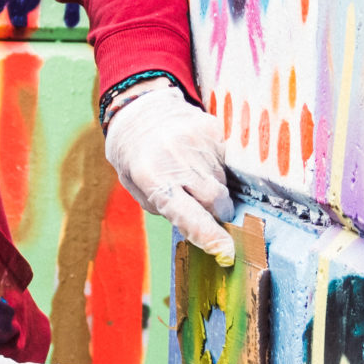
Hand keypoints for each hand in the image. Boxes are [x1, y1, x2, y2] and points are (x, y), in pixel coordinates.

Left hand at [104, 83, 236, 264]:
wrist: (140, 111)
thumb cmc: (137, 159)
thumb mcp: (138, 188)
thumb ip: (166, 208)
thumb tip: (203, 229)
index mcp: (150, 177)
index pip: (186, 214)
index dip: (208, 236)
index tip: (227, 252)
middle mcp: (174, 157)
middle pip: (215, 201)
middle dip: (215, 212)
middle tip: (202, 207)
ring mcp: (196, 140)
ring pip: (222, 183)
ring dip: (213, 189)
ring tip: (192, 174)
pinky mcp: (212, 129)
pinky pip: (227, 161)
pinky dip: (217, 168)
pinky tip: (198, 159)